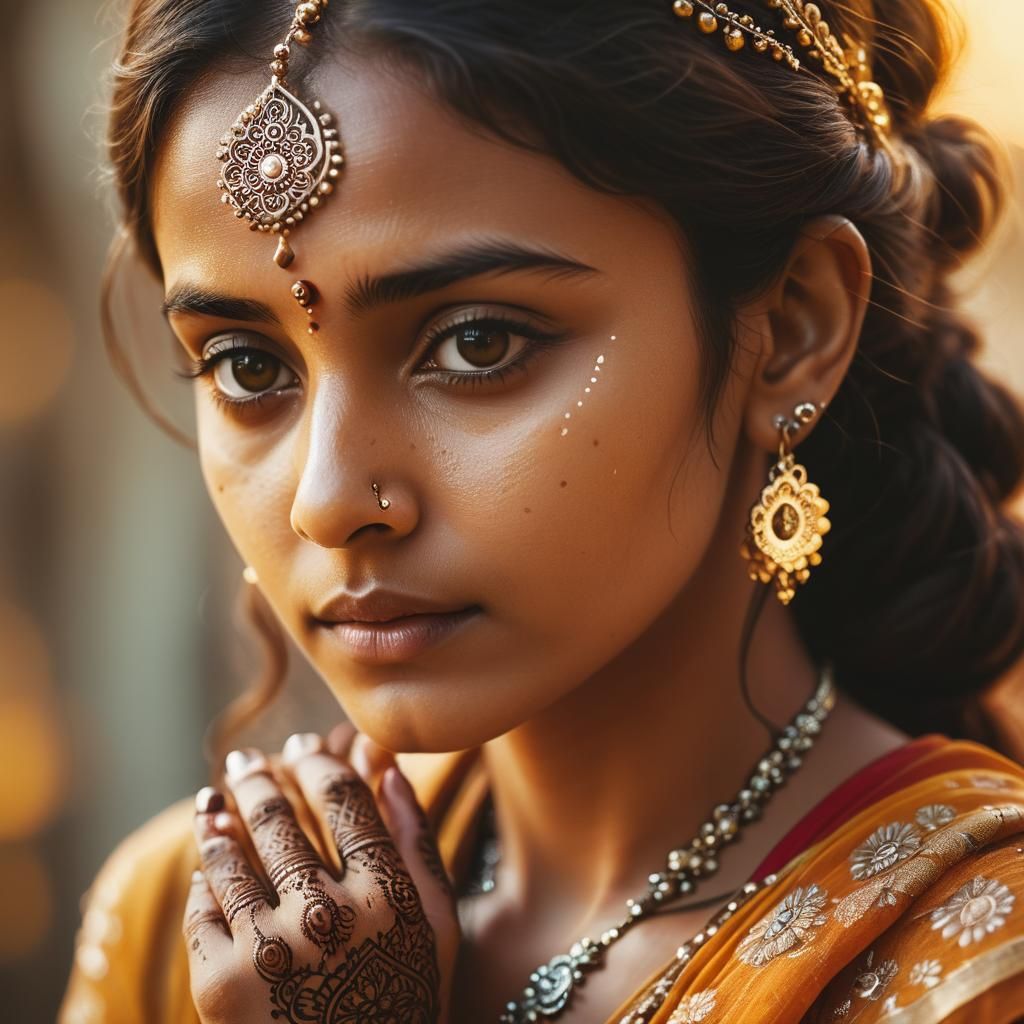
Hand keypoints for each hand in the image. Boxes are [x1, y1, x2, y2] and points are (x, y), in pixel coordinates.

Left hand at [183, 725, 458, 1023]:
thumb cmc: (405, 999)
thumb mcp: (437, 926)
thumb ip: (418, 843)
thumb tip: (389, 769)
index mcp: (384, 894)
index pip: (343, 799)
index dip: (318, 763)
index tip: (303, 745)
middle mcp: (326, 913)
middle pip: (280, 819)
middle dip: (258, 780)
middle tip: (246, 761)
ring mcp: (269, 948)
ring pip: (232, 858)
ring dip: (219, 822)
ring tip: (213, 803)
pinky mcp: (221, 984)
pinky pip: (202, 912)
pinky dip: (203, 884)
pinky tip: (205, 868)